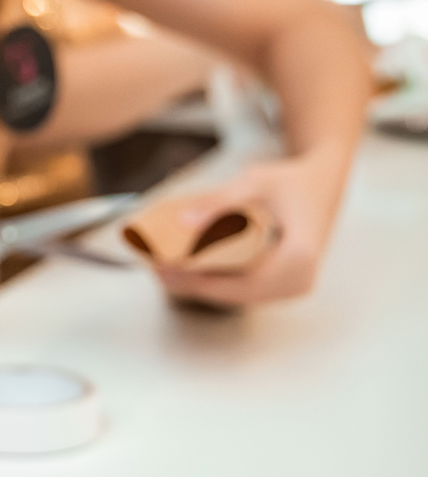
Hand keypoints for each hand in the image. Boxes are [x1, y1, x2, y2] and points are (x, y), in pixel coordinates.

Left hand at [151, 152, 345, 306]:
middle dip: (193, 285)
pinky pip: (246, 289)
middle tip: (155, 269)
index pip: (240, 282)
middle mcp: (299, 280)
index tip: (166, 270)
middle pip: (235, 293)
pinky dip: (218, 282)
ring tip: (164, 269)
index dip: (199, 281)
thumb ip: (221, 201)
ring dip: (202, 286)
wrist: (322, 184)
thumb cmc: (292, 181)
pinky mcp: (285, 285)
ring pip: (239, 295)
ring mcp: (294, 287)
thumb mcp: (256, 182)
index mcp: (299, 258)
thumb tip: (184, 222)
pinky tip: (189, 270)